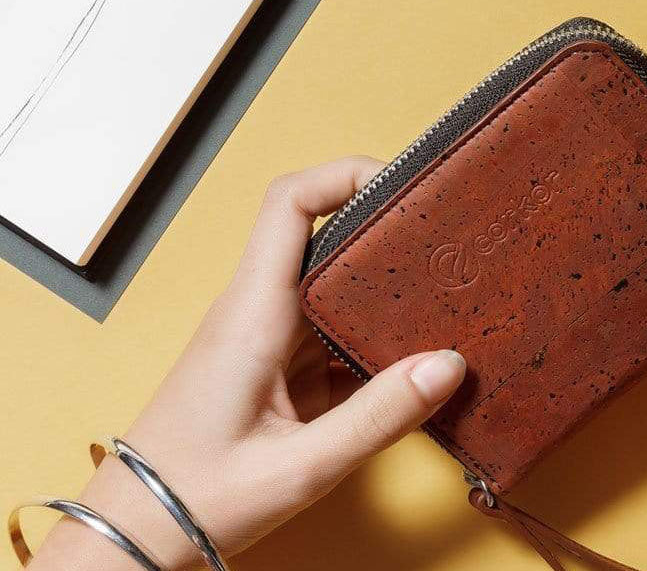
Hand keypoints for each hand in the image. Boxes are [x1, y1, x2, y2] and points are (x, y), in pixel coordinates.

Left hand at [28, 157, 466, 569]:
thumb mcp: (302, 466)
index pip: (290, 204)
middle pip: (321, 237)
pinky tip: (407, 359)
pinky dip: (367, 338)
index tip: (404, 184)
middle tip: (445, 240)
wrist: (137, 532)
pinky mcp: (270, 369)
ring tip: (443, 295)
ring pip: (328, 287)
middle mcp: (255, 313)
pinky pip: (327, 333)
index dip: (345, 175)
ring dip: (380, 289)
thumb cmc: (199, 498)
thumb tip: (447, 365)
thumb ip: (379, 416)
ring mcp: (262, 340)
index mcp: (252, 314)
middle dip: (383, 231)